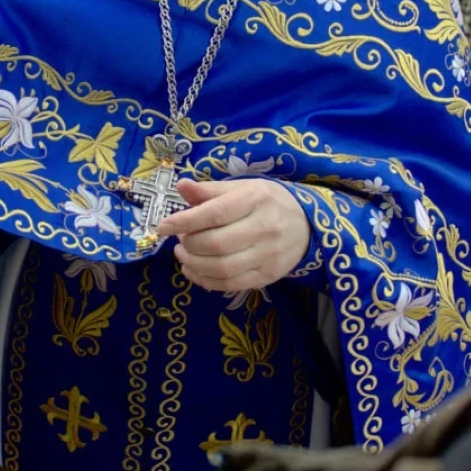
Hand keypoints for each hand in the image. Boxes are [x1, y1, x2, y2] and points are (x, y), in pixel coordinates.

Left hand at [157, 178, 310, 294]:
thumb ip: (210, 190)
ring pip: (222, 268)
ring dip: (194, 264)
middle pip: (216, 244)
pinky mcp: (268, 276)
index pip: (215, 213)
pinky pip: (230, 284)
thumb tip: (181, 186)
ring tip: (184, 255)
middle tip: (180, 239)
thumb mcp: (243, 187)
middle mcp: (265, 227)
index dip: (185, 221)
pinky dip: (206, 280)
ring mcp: (268, 255)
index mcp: (256, 199)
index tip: (162, 226)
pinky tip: (195, 270)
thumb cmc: (268, 202)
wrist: (308, 225)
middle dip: (189, 244)